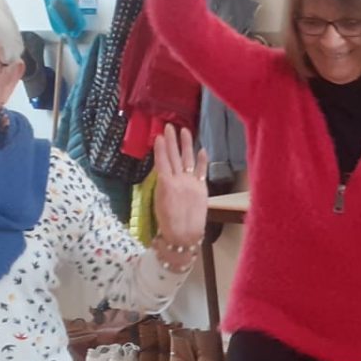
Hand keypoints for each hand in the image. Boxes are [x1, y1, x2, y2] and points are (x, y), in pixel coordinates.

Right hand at [151, 124, 209, 256]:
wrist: (184, 235)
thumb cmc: (167, 221)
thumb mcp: (158, 201)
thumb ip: (162, 184)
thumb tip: (163, 171)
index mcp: (165, 185)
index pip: (162, 162)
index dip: (160, 148)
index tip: (158, 136)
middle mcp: (179, 181)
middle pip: (174, 157)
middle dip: (171, 141)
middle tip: (169, 126)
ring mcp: (191, 183)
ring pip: (187, 160)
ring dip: (186, 144)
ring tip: (184, 131)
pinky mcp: (202, 188)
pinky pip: (201, 171)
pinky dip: (202, 160)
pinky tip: (202, 149)